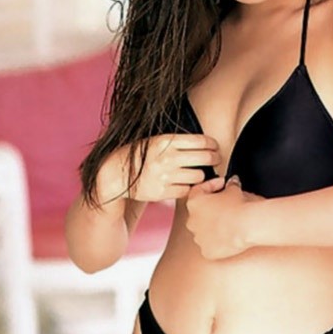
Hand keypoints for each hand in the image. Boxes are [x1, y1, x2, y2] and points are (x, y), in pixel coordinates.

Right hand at [97, 133, 221, 204]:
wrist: (116, 174)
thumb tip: (205, 143)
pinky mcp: (163, 192)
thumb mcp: (155, 141)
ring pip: (198, 176)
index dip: (213, 144)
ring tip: (196, 172)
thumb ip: (177, 142)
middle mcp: (167, 158)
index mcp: (165, 141)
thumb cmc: (140, 155)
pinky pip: (187, 190)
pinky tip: (184, 183)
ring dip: (200, 175)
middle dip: (214, 158)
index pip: (201, 141)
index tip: (215, 147)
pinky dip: (188, 187)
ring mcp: (165, 176)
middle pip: (205, 158)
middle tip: (216, 159)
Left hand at [185, 174, 263, 259]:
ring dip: (214, 226)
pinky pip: (211, 245)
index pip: (199, 190)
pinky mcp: (207, 251)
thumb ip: (230, 185)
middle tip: (226, 204)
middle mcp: (192, 221)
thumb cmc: (238, 208)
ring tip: (229, 222)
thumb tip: (232, 184)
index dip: (212, 185)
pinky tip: (228, 236)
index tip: (222, 184)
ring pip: (204, 231)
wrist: (246, 226)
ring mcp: (198, 238)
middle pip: (199, 213)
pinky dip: (218, 241)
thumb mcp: (234, 189)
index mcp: (194, 203)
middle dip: (211, 208)